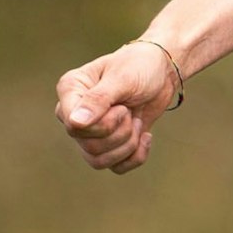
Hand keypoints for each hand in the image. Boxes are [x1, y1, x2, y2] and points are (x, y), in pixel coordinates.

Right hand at [53, 41, 178, 173]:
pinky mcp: (108, 144)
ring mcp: (90, 131)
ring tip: (136, 120)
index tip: (121, 107)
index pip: (73, 125)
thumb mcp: (123, 78)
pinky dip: (135, 156)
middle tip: (129, 110)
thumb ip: (99, 99)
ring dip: (127, 144)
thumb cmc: (140, 65)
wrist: (162, 72)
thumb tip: (75, 123)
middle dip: (120, 132)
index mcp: (70, 90)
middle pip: (89, 146)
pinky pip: (115, 167)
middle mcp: (74, 113)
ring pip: (98, 160)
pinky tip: (146, 136)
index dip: (102, 124)